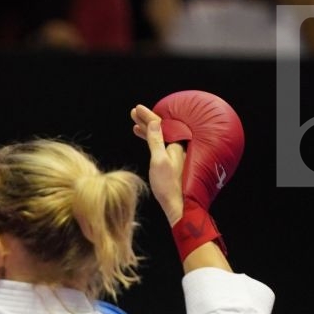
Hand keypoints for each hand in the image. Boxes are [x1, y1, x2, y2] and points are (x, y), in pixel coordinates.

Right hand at [132, 104, 184, 225]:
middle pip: (162, 128)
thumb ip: (156, 141)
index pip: (161, 123)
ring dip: (148, 130)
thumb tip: (155, 122)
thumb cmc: (168, 186)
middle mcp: (179, 146)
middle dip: (147, 120)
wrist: (179, 204)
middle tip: (134, 113)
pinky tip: (147, 140)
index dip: (148, 115)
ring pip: (161, 136)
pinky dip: (153, 141)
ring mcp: (177, 154)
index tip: (136, 108)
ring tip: (135, 126)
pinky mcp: (174, 162)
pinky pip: (162, 145)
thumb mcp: (158, 161)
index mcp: (177, 143)